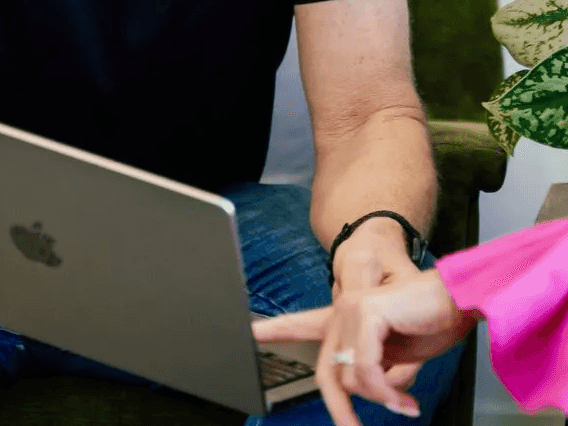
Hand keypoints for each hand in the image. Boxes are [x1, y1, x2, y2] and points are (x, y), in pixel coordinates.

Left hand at [252, 269, 478, 425]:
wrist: (459, 299)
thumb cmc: (435, 320)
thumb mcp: (400, 354)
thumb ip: (377, 369)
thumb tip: (368, 392)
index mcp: (348, 317)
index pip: (303, 326)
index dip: (275, 330)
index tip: (250, 331)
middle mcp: (344, 310)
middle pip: (328, 372)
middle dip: (341, 410)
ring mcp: (352, 309)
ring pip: (350, 377)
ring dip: (382, 399)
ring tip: (406, 404)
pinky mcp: (367, 313)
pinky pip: (366, 371)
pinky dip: (386, 392)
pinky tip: (404, 400)